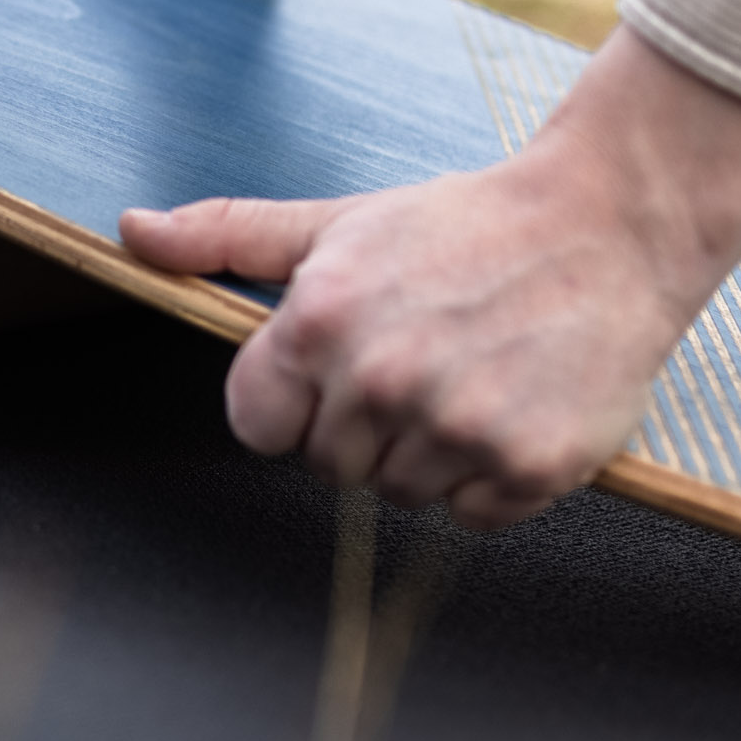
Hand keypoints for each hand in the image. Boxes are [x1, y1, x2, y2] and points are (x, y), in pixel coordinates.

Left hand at [123, 31, 740, 526]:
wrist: (609, 224)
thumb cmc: (463, 225)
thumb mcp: (336, 224)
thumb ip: (227, 236)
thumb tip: (131, 232)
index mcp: (319, 322)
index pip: (256, 426)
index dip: (295, 402)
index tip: (340, 369)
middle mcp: (381, 380)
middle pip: (331, 465)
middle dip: (366, 423)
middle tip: (425, 357)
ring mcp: (456, 428)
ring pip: (400, 494)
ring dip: (429, 452)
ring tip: (473, 373)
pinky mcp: (527, 467)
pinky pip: (473, 516)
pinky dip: (492, 477)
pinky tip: (513, 404)